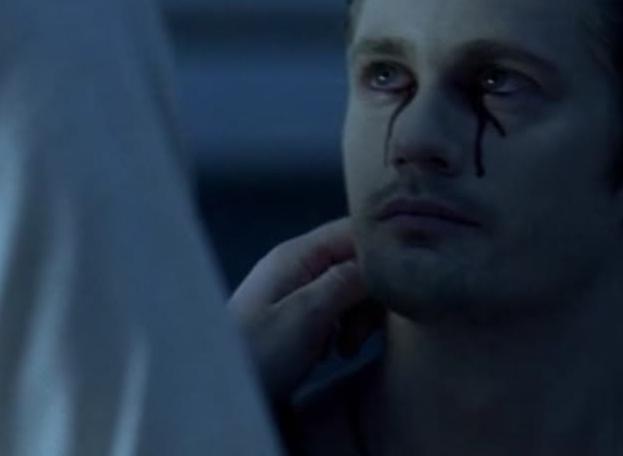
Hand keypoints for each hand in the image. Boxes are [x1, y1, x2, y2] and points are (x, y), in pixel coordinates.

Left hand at [228, 217, 379, 401]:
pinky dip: (346, 328)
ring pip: (352, 288)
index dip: (384, 252)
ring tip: (347, 347)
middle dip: (373, 294)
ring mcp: (297, 289)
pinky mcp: (298, 315)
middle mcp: (298, 264)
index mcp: (297, 253)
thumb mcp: (308, 315)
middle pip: (358, 261)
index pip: (356, 230)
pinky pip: (338, 309)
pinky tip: (337, 350)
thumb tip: (381, 260)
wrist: (217, 391)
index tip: (404, 279)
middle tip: (363, 331)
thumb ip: (347, 280)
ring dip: (361, 316)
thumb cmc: (256, 353)